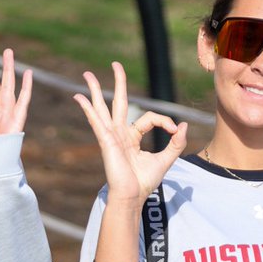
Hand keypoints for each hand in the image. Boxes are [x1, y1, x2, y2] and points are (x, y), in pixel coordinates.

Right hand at [73, 61, 187, 206]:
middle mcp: (120, 133)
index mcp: (132, 137)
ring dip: (96, 90)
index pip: (149, 117)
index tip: (175, 130)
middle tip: (115, 64)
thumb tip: (184, 125)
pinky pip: (96, 121)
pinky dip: (87, 108)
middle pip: (119, 102)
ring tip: (87, 74)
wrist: (132, 196)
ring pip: (103, 107)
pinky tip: (78, 97)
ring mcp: (111, 136)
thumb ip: (176, 142)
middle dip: (118, 82)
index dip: (164, 120)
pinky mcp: (105, 140)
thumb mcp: (166, 159)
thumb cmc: (145, 182)